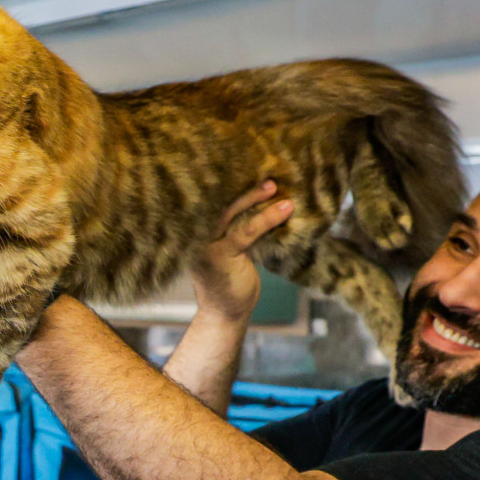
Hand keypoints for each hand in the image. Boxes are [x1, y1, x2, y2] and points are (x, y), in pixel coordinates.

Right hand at [191, 181, 292, 321]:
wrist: (224, 314)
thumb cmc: (230, 280)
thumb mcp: (231, 250)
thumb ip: (236, 228)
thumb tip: (260, 202)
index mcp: (194, 231)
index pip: (210, 200)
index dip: (226, 183)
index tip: (245, 166)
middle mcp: (195, 235)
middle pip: (217, 201)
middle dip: (240, 185)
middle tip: (264, 172)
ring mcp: (205, 245)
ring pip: (231, 213)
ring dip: (254, 197)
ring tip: (274, 186)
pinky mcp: (220, 256)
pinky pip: (246, 231)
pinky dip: (267, 218)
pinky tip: (285, 209)